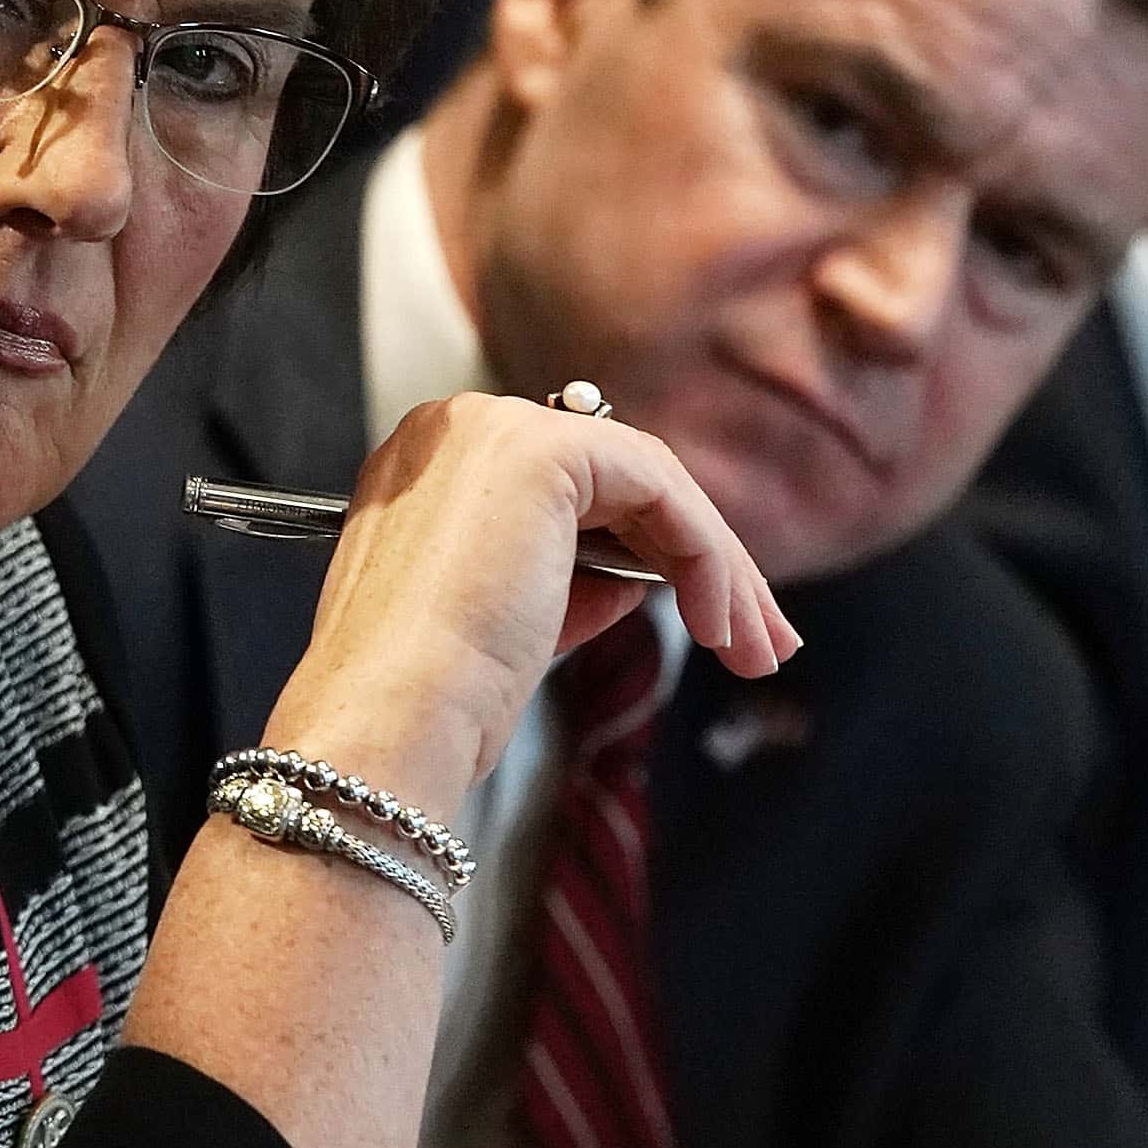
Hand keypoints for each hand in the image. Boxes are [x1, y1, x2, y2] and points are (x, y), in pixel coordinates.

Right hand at [264, 392, 797, 819]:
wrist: (390, 716)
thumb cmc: (429, 694)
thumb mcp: (511, 622)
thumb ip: (570, 581)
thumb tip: (635, 576)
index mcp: (428, 468)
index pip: (572, 487)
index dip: (651, 550)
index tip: (706, 619)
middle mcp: (455, 431)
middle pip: (620, 479)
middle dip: (704, 563)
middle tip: (757, 640)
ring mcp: (494, 430)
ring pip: (650, 483)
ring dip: (719, 570)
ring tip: (755, 650)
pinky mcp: (542, 450)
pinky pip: (659, 490)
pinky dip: (708, 558)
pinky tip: (721, 624)